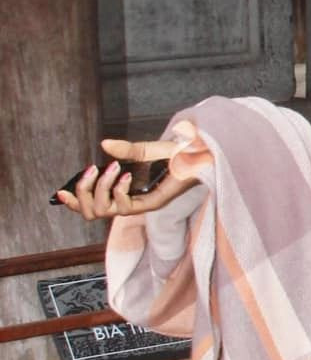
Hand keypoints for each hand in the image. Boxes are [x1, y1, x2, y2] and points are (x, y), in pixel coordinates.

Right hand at [54, 138, 199, 220]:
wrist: (201, 154)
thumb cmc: (178, 154)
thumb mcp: (146, 150)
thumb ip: (125, 150)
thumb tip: (103, 145)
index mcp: (125, 192)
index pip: (93, 206)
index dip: (74, 203)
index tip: (60, 192)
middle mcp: (131, 202)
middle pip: (92, 213)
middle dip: (83, 193)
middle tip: (91, 170)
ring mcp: (142, 204)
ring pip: (105, 211)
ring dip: (100, 188)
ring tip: (110, 168)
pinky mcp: (154, 203)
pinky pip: (127, 206)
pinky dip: (119, 190)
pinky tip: (124, 173)